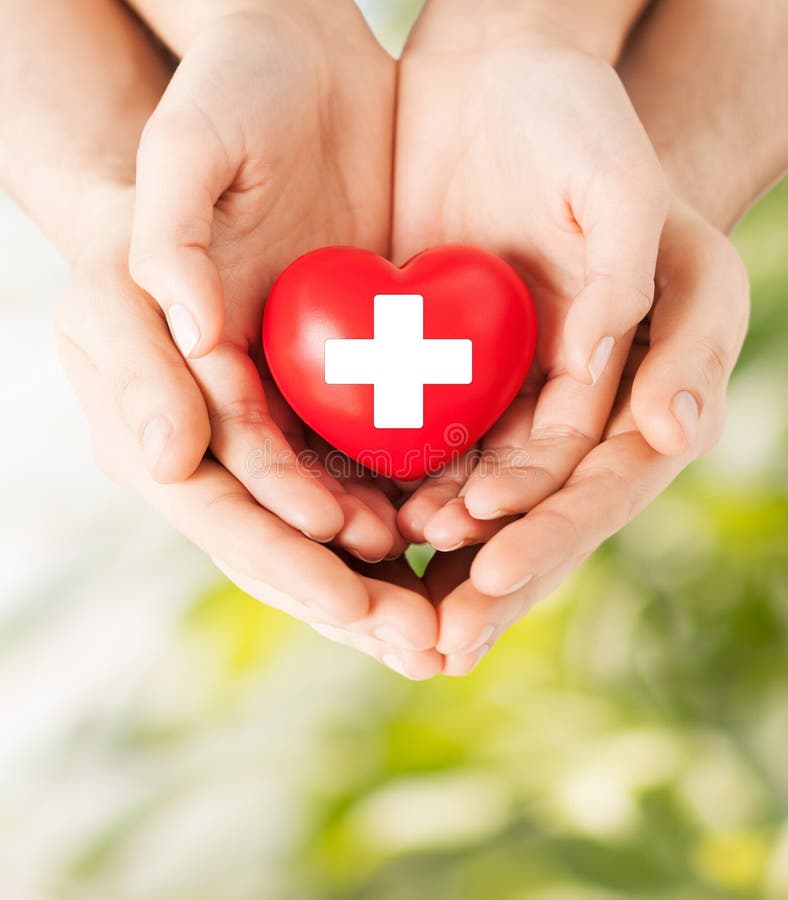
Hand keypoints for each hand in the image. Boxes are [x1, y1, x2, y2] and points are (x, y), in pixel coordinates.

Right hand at [55, 210, 442, 678]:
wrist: (224, 167)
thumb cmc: (149, 215)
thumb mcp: (124, 265)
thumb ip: (140, 357)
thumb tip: (170, 458)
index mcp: (157, 433)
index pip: (223, 516)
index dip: (287, 559)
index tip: (357, 600)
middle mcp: (219, 453)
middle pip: (285, 545)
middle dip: (352, 603)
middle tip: (426, 650)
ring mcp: (277, 436)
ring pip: (333, 527)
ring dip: (389, 582)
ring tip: (451, 628)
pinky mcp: (326, 407)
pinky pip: (371, 471)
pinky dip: (413, 512)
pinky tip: (463, 544)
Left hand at [423, 202, 749, 673]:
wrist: (542, 158)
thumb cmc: (632, 198)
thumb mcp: (683, 257)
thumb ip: (688, 341)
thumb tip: (671, 431)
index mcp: (641, 422)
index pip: (597, 497)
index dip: (548, 538)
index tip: (493, 574)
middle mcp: (577, 439)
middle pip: (532, 526)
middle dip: (486, 586)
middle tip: (436, 639)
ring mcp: (516, 421)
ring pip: (477, 505)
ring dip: (436, 555)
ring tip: (386, 604)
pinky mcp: (464, 394)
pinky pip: (431, 455)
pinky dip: (399, 495)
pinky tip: (363, 528)